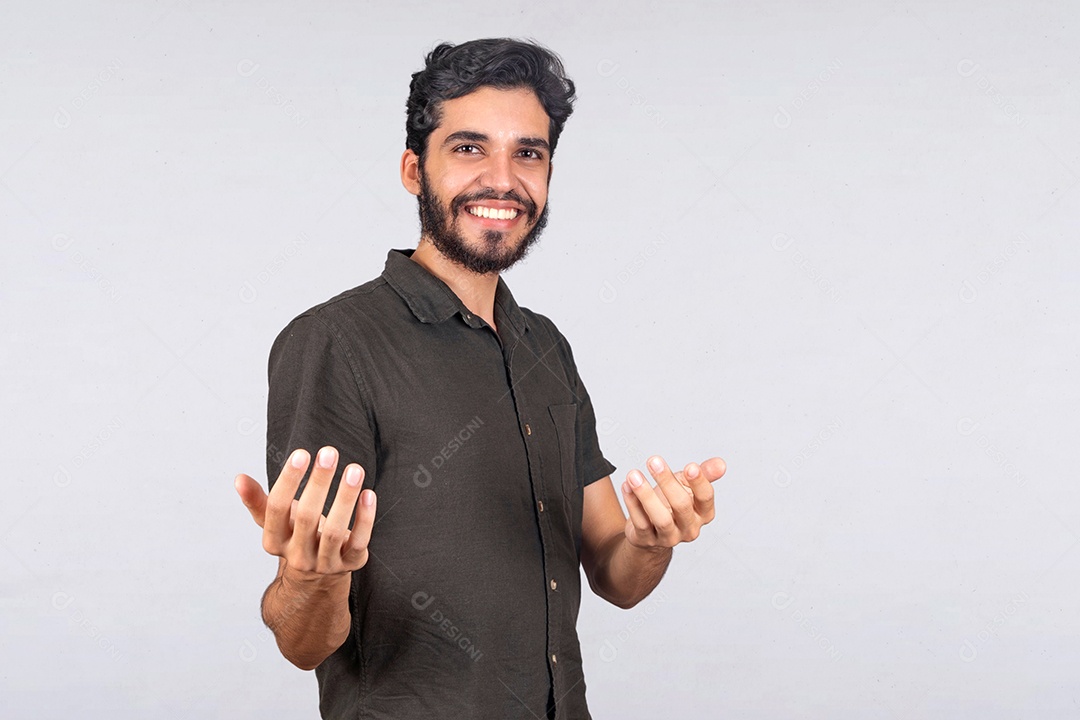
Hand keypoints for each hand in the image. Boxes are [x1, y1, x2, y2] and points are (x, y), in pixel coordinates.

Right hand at [235, 446, 376, 576]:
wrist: (317, 575)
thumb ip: (258, 500)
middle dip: (319, 482)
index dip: (288, 480)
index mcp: (274, 541)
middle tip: (329, 452)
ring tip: (354, 469)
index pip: (276, 508)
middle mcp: (297, 555)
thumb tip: (239, 479)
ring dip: (345, 497)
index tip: (302, 453)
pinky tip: (368, 493)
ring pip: (334, 531)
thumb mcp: (274, 520)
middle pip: (306, 517)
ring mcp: (324, 562)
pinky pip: (358, 541)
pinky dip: (365, 518)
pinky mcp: (350, 563)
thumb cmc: (295, 535)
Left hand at [621, 455, 725, 549]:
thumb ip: (703, 474)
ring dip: (645, 494)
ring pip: (660, 518)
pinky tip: (627, 486)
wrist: (651, 529)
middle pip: (681, 505)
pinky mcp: (647, 540)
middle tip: (654, 461)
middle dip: (667, 481)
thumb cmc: (672, 503)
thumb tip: (720, 464)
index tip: (690, 466)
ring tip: (634, 475)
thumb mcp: (688, 486)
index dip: (699, 482)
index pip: (705, 498)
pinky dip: (632, 503)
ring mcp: (669, 536)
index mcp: (703, 513)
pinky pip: (640, 522)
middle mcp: (689, 528)